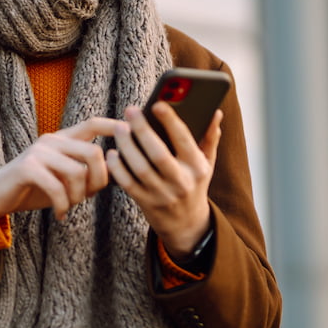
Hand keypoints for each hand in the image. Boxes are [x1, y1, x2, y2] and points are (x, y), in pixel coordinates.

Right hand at [0, 117, 122, 219]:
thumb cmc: (33, 187)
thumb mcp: (61, 177)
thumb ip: (83, 171)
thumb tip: (112, 174)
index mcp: (61, 139)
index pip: (91, 124)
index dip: (111, 125)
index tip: (128, 130)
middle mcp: (51, 140)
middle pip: (94, 152)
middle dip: (99, 180)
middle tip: (88, 197)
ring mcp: (38, 152)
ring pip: (78, 172)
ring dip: (79, 197)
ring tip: (69, 206)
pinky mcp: (27, 168)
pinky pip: (58, 188)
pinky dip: (63, 205)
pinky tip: (60, 214)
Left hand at [106, 101, 222, 257]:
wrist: (186, 224)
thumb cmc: (194, 183)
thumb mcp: (207, 163)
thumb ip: (209, 137)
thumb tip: (215, 110)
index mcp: (198, 168)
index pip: (184, 141)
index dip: (171, 121)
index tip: (158, 103)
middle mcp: (181, 182)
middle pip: (159, 154)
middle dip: (143, 130)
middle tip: (131, 110)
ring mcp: (162, 194)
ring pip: (141, 168)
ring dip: (127, 146)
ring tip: (119, 128)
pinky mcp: (145, 203)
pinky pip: (128, 183)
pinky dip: (118, 168)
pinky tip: (112, 153)